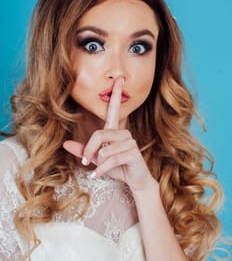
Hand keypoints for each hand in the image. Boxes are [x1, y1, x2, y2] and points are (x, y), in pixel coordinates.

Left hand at [63, 77, 153, 191]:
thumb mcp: (98, 159)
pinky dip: (102, 170)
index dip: (116, 94)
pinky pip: (112, 159)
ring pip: (105, 149)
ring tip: (98, 169)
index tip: (119, 79)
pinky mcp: (133, 152)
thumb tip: (65, 144)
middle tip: (85, 162)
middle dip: (89, 150)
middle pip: (99, 134)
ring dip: (98, 163)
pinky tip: (96, 175)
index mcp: (115, 130)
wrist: (135, 180)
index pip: (115, 109)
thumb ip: (83, 150)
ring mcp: (129, 142)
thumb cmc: (118, 167)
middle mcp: (123, 133)